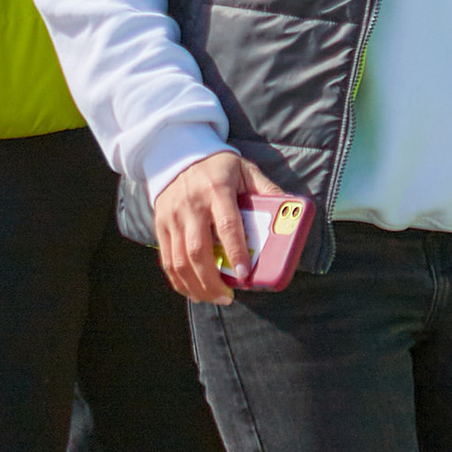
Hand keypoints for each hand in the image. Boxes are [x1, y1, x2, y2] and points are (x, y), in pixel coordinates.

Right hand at [153, 148, 296, 304]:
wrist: (178, 153)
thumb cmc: (219, 166)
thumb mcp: (245, 170)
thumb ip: (267, 190)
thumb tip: (291, 211)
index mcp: (217, 189)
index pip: (227, 225)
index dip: (235, 252)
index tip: (244, 275)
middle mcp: (191, 205)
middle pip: (198, 251)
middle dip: (213, 281)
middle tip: (229, 297)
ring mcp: (172, 216)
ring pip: (180, 261)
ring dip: (197, 286)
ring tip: (215, 298)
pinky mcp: (160, 225)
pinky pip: (167, 260)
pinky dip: (179, 281)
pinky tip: (193, 291)